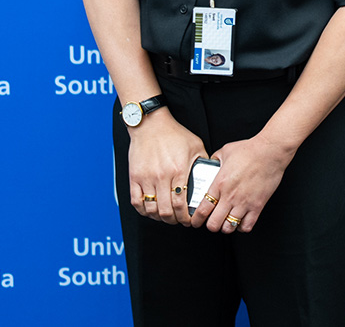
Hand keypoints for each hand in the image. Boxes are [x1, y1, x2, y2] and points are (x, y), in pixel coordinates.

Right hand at [127, 110, 205, 225]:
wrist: (151, 124)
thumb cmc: (175, 134)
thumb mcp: (196, 146)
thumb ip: (203, 163)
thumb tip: (210, 179)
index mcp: (178, 170)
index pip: (181, 204)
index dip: (186, 217)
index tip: (190, 220)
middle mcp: (161, 176)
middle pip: (166, 211)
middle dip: (175, 221)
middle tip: (179, 221)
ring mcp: (146, 178)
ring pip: (151, 209)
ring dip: (160, 218)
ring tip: (167, 217)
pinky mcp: (134, 177)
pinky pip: (136, 201)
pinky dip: (143, 210)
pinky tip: (151, 211)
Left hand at [189, 135, 292, 233]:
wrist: (270, 152)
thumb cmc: (250, 150)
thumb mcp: (226, 151)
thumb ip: (215, 159)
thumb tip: (211, 163)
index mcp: (219, 184)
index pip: (202, 210)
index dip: (196, 219)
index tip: (196, 221)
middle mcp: (230, 196)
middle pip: (213, 224)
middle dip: (210, 225)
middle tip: (211, 222)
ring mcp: (244, 203)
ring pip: (229, 228)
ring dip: (225, 227)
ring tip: (226, 222)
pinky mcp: (257, 205)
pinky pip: (247, 226)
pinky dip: (242, 227)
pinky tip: (241, 220)